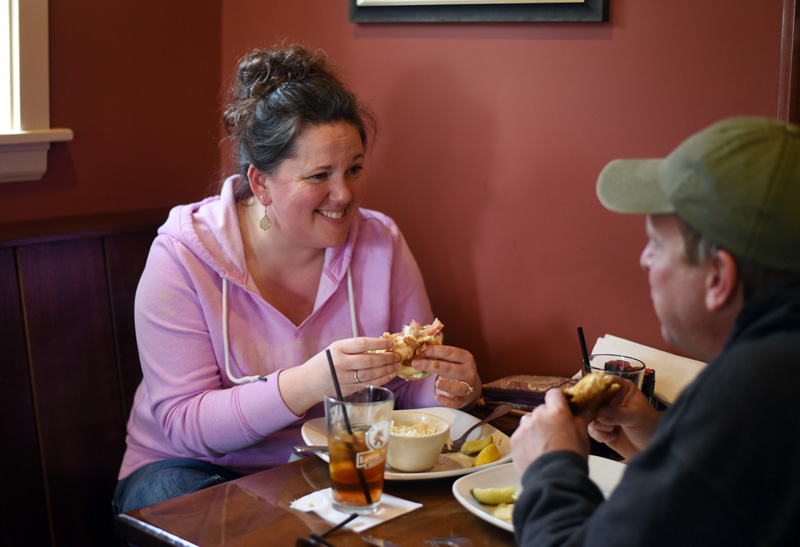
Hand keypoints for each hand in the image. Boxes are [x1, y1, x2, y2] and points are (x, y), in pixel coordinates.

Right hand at [278, 337, 399, 414]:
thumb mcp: (335, 349)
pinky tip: (389, 375)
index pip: (362, 343)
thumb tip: (380, 346)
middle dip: (386, 358)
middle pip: (369, 360)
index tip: (391, 343)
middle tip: (397, 356)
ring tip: (396, 365)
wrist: (308, 381)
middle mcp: (340, 363)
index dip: (379, 343)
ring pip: (370, 374)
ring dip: (386, 370)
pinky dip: (381, 380)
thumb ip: (354, 348)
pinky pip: (367, 384)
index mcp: (337, 348)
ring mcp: (343, 378)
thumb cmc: (325, 362)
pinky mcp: (347, 390)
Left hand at [409, 345, 480, 408]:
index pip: (449, 352)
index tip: (420, 350)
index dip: (434, 350)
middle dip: (431, 365)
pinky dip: (447, 401)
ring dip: (447, 386)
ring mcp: (468, 386)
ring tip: (436, 383)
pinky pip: (456, 402)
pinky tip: (438, 397)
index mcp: (466, 358)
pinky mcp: (463, 399)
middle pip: (450, 368)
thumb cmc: (455, 368)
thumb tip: (419, 346)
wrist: (469, 384)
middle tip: (415, 363)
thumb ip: (438, 353)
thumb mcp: (451, 359)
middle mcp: (469, 372)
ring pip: (459, 387)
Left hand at [511, 388, 589, 476]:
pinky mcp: (514, 439)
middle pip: (542, 409)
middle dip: (547, 417)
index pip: (554, 394)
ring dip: (535, 427)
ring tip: (543, 444)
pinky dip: (526, 440)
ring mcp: (524, 427)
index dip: (558, 399)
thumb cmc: (572, 457)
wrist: (554, 479)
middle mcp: (538, 415)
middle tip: (555, 432)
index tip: (562, 406)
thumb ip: (581, 419)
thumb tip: (586, 409)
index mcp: (557, 412)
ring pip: (529, 421)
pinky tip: (534, 452)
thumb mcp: (582, 436)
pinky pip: (520, 434)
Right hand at [587, 379, 660, 459]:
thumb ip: (618, 413)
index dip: (593, 386)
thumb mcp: (637, 416)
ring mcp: (605, 414)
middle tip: (597, 416)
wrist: (650, 448)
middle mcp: (611, 400)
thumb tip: (600, 412)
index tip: (588, 395)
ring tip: (611, 429)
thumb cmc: (650, 426)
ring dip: (598, 424)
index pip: (603, 381)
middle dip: (592, 409)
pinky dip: (600, 434)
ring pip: (589, 415)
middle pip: (591, 398)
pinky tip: (613, 436)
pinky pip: (591, 429)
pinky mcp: (602, 428)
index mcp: (621, 389)